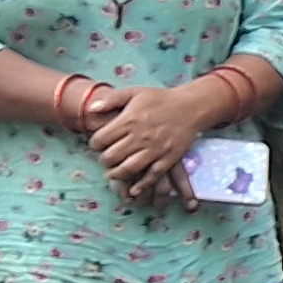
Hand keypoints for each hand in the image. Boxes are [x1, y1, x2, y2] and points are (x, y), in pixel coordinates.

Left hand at [87, 83, 221, 188]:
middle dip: (104, 160)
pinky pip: (152, 176)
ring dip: (116, 174)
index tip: (98, 144)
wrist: (191, 107)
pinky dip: (141, 185)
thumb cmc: (160, 99)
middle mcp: (140, 137)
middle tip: (106, 159)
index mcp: (129, 120)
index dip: (95, 144)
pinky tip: (133, 189)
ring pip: (128, 169)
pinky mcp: (168, 159)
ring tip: (113, 173)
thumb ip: (111, 99)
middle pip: (111, 157)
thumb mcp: (134, 92)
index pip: (100, 139)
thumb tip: (91, 110)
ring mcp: (155, 149)